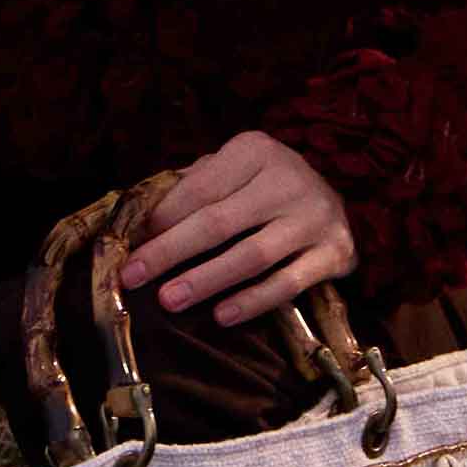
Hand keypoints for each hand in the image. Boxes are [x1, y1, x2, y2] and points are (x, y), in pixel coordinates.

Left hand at [120, 128, 356, 328]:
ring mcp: (315, 216)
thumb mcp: (231, 172)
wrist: (335, 203)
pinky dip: (253, 302)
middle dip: (170, 252)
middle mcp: (289, 178)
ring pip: (252, 255)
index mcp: (256, 151)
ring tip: (169, 300)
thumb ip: (189, 190)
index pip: (200, 188)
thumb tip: (138, 223)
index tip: (130, 247)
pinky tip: (221, 316)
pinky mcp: (336, 252)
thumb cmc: (264, 188)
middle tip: (132, 277)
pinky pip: (288, 284)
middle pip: (219, 222)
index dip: (162, 220)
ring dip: (206, 281)